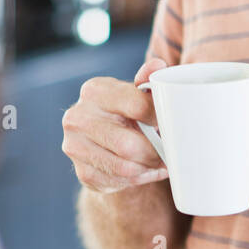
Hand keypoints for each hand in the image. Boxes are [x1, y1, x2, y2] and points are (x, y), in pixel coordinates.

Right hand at [61, 58, 169, 193]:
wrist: (101, 138)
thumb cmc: (124, 111)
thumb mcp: (134, 92)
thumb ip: (147, 80)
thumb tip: (158, 66)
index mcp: (94, 91)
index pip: (137, 106)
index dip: (161, 118)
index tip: (173, 125)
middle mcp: (78, 117)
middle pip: (130, 145)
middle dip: (156, 152)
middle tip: (171, 152)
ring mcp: (74, 146)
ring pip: (125, 168)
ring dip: (149, 168)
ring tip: (161, 162)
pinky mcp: (81, 172)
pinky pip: (119, 182)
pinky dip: (139, 179)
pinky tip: (146, 170)